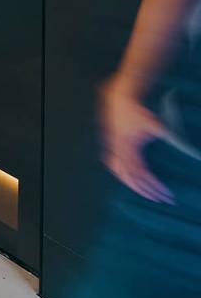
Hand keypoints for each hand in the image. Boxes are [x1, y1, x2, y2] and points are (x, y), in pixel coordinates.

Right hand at [101, 79, 174, 202]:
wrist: (119, 98)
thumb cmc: (136, 110)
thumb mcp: (154, 123)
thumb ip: (166, 136)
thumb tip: (184, 147)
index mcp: (128, 148)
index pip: (142, 175)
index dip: (154, 186)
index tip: (167, 194)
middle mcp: (119, 151)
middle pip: (132, 179)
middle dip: (147, 191)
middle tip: (162, 199)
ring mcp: (113, 149)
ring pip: (121, 174)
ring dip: (134, 186)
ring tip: (147, 193)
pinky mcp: (112, 146)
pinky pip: (114, 166)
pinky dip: (122, 175)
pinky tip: (128, 178)